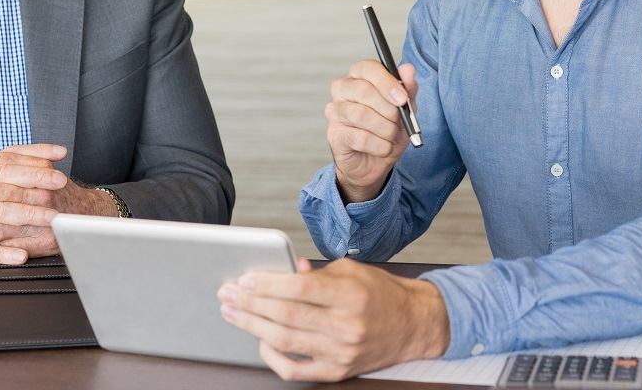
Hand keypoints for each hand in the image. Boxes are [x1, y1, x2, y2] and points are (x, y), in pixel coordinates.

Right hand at [0, 144, 118, 263]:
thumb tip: (25, 158)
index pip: (7, 157)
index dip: (35, 152)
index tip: (60, 152)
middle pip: (5, 182)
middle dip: (36, 182)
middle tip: (62, 183)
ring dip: (27, 218)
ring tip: (52, 221)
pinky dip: (2, 252)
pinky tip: (22, 255)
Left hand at [218, 258, 449, 381]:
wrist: (412, 324)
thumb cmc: (380, 293)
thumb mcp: (351, 270)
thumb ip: (315, 273)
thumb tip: (282, 271)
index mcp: (351, 294)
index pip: (300, 290)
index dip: (267, 285)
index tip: (245, 279)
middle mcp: (346, 326)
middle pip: (286, 316)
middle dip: (250, 304)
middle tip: (228, 294)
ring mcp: (341, 352)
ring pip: (285, 341)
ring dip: (252, 326)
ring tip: (233, 312)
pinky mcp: (338, 371)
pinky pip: (295, 370)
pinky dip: (272, 356)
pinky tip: (260, 340)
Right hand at [326, 60, 418, 202]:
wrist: (376, 162)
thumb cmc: (388, 129)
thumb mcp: (405, 108)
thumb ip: (408, 88)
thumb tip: (408, 69)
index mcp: (359, 76)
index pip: (368, 68)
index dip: (387, 82)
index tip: (403, 98)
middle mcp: (342, 89)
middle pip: (363, 90)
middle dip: (389, 109)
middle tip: (399, 122)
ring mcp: (334, 112)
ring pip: (361, 114)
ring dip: (385, 129)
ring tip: (392, 136)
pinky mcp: (334, 135)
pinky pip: (361, 137)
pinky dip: (380, 146)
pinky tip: (384, 148)